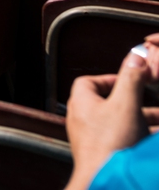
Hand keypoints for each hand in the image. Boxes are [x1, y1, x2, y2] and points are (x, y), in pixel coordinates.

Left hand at [64, 51, 152, 189]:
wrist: (106, 179)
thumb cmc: (110, 143)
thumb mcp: (126, 104)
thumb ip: (132, 79)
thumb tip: (136, 55)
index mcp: (82, 102)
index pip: (89, 81)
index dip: (111, 78)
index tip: (132, 79)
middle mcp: (83, 119)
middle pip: (111, 103)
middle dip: (137, 102)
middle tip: (155, 104)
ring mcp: (91, 138)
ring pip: (121, 123)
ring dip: (143, 121)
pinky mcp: (102, 153)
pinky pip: (123, 140)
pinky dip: (139, 137)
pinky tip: (153, 141)